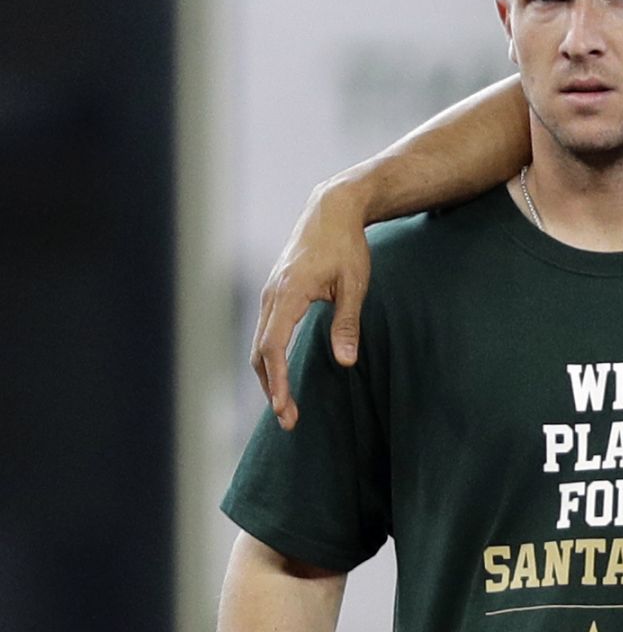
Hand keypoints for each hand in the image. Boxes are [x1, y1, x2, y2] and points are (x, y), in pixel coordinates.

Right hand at [251, 183, 373, 429]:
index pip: (273, 347)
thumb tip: (345, 363)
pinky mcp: (275, 292)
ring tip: (284, 405)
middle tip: (288, 420)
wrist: (331, 211)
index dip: (277, 382)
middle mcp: (271, 295)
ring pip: (259, 343)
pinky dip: (268, 357)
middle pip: (260, 351)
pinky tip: (280, 373)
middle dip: (271, 387)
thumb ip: (347, 324)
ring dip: (268, 375)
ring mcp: (270, 293)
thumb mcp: (355, 285)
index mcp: (288, 294)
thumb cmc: (347, 247)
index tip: (285, 409)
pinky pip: (265, 331)